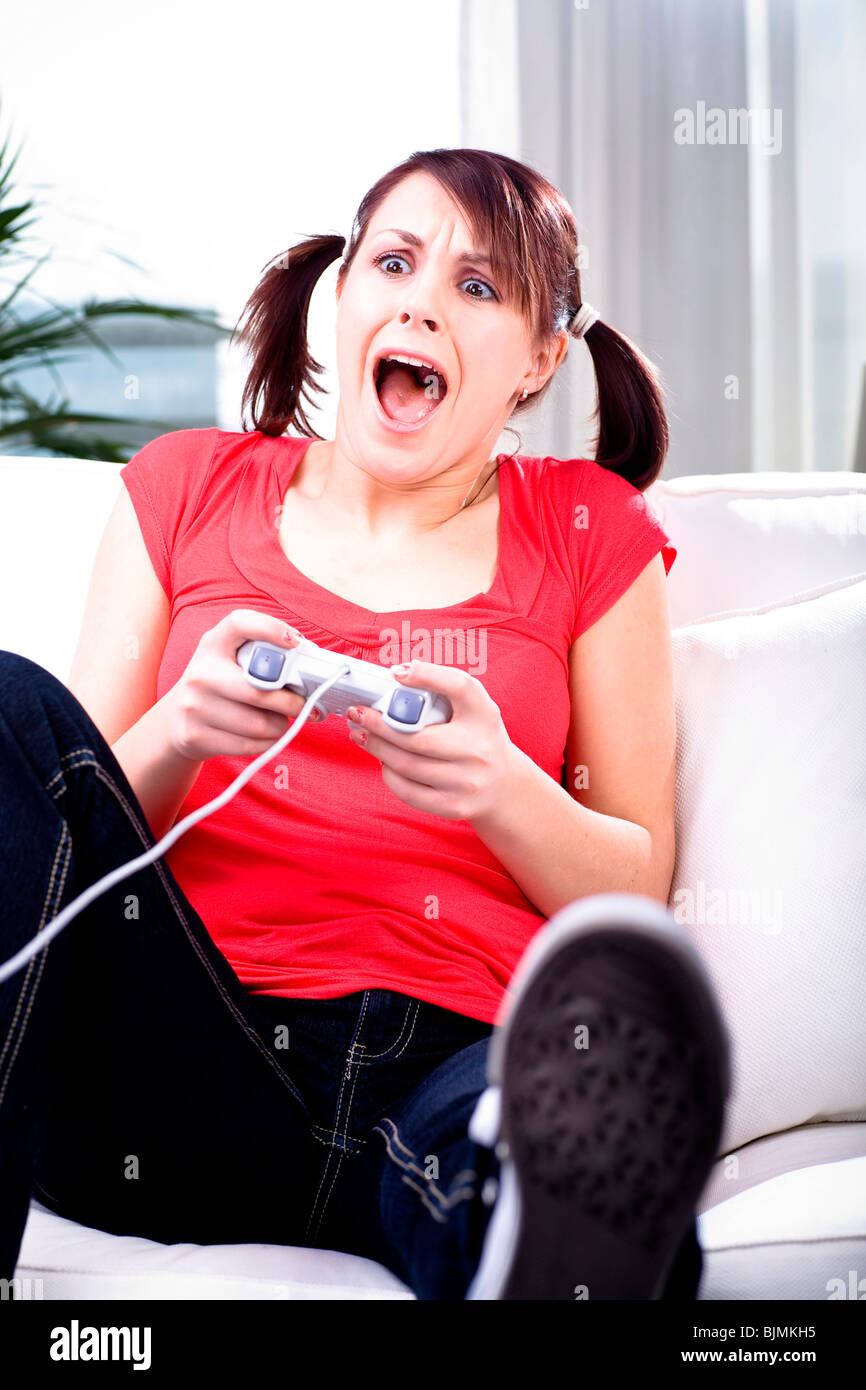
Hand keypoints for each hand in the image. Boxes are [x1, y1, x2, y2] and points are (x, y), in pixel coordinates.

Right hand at [167, 608, 315, 761]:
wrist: (176, 719)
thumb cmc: (219, 686)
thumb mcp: (230, 661)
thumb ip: (263, 658)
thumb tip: (309, 668)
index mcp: (213, 644)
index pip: (240, 623)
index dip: (270, 628)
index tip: (296, 642)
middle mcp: (201, 672)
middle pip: (259, 691)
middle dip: (292, 703)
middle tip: (304, 706)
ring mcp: (194, 706)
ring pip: (259, 724)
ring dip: (280, 726)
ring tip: (280, 721)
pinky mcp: (195, 736)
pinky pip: (248, 745)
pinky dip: (267, 743)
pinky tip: (266, 735)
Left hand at [346, 659, 519, 821]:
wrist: (504, 786)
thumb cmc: (478, 739)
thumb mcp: (473, 710)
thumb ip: (441, 692)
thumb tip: (396, 678)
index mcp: (484, 715)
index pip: (459, 687)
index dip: (427, 675)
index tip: (396, 672)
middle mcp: (479, 749)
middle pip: (416, 737)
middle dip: (378, 724)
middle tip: (358, 714)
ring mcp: (467, 781)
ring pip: (406, 764)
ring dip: (376, 747)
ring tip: (362, 735)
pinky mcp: (453, 805)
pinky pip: (407, 791)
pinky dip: (388, 774)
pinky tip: (383, 761)